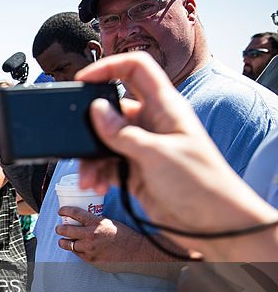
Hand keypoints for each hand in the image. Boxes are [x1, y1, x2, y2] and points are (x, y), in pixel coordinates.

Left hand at [55, 206, 141, 264]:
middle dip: (60, 228)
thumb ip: (95, 221)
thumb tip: (82, 220)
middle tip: (59, 228)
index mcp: (96, 222)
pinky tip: (76, 248)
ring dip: (64, 241)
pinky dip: (75, 250)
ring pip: (68, 244)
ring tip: (63, 240)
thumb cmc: (124, 235)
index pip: (75, 213)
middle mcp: (91, 235)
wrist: (135, 252)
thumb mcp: (109, 222)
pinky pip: (76, 253)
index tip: (61, 211)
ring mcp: (89, 248)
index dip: (65, 211)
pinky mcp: (90, 259)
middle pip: (66, 230)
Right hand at [75, 52, 273, 241]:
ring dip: (91, 158)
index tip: (82, 81)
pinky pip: (107, 163)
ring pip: (104, 140)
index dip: (109, 67)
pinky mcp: (136, 169)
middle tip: (77, 143)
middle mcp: (153, 122)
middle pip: (111, 109)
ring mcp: (143, 146)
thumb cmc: (201, 184)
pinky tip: (97, 184)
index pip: (136, 69)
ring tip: (89, 177)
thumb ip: (121, 133)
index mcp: (166, 107)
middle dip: (90, 127)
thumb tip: (95, 111)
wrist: (213, 224)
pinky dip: (97, 172)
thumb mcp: (157, 154)